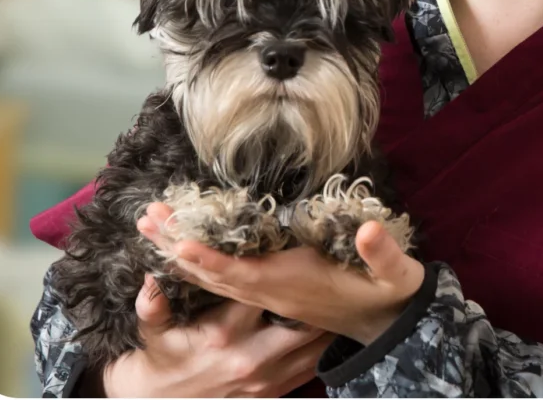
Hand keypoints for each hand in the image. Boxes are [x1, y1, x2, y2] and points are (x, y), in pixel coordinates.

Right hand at [101, 273, 333, 396]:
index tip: (302, 255)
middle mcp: (251, 357)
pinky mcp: (272, 395)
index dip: (284, 275)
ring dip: (326, 326)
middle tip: (336, 279)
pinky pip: (310, 371)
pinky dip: (321, 351)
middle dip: (318, 303)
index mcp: (225, 333)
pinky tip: (332, 331)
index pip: (264, 295)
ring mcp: (265, 381)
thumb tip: (149, 278)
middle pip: (301, 323)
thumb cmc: (162, 359)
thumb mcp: (154, 331)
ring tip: (343, 301)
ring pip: (313, 349)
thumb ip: (153, 304)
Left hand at [139, 203, 425, 346]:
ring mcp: (269, 300)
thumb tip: (369, 229)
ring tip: (153, 225)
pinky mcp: (270, 296)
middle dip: (179, 248)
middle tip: (147, 217)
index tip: (179, 243)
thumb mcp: (394, 274)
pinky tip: (181, 250)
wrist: (389, 324)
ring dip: (181, 254)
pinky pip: (224, 283)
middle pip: (215, 277)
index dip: (212, 261)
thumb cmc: (389, 293)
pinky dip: (198, 265)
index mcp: (296, 287)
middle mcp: (274, 296)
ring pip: (214, 281)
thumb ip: (382, 253)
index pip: (245, 275)